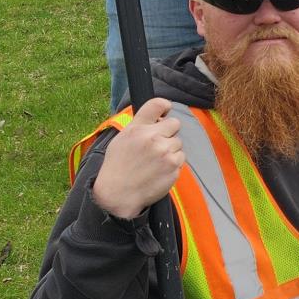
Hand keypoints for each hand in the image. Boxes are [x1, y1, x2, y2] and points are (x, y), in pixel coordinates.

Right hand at [90, 98, 184, 220]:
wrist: (118, 193)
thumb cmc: (118, 166)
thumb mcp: (122, 139)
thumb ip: (140, 126)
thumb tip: (160, 118)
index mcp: (137, 128)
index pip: (157, 104)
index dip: (165, 106)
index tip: (166, 111)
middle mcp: (152, 138)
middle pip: (175, 123)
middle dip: (169, 132)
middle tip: (157, 144)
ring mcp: (165, 153)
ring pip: (178, 143)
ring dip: (171, 149)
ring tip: (154, 161)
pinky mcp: (174, 167)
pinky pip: (181, 158)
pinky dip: (173, 163)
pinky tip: (159, 170)